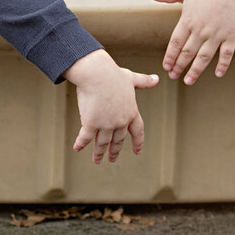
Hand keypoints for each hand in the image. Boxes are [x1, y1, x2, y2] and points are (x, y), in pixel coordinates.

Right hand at [63, 49, 158, 163]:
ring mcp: (105, 124)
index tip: (137, 151)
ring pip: (102, 142)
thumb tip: (156, 79)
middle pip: (118, 140)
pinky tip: (77, 148)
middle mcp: (120, 122)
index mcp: (131, 112)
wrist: (97, 73)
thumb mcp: (131, 78)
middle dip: (115, 151)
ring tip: (97, 160)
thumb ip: (143, 81)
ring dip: (99, 152)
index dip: (138, 143)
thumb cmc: (113, 74)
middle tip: (112, 158)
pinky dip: (81, 144)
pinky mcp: (90, 123)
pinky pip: (85, 137)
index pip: (138, 132)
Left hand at [149, 0, 234, 84]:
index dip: (170, 56)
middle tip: (173, 76)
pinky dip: (223, 65)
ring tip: (189, 80)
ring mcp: (217, 34)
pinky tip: (217, 74)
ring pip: (204, 57)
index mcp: (188, 20)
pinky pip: (227, 54)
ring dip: (196, 70)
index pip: (176, 43)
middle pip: (188, 53)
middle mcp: (201, 30)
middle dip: (179, 66)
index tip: (166, 66)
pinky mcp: (231, 35)